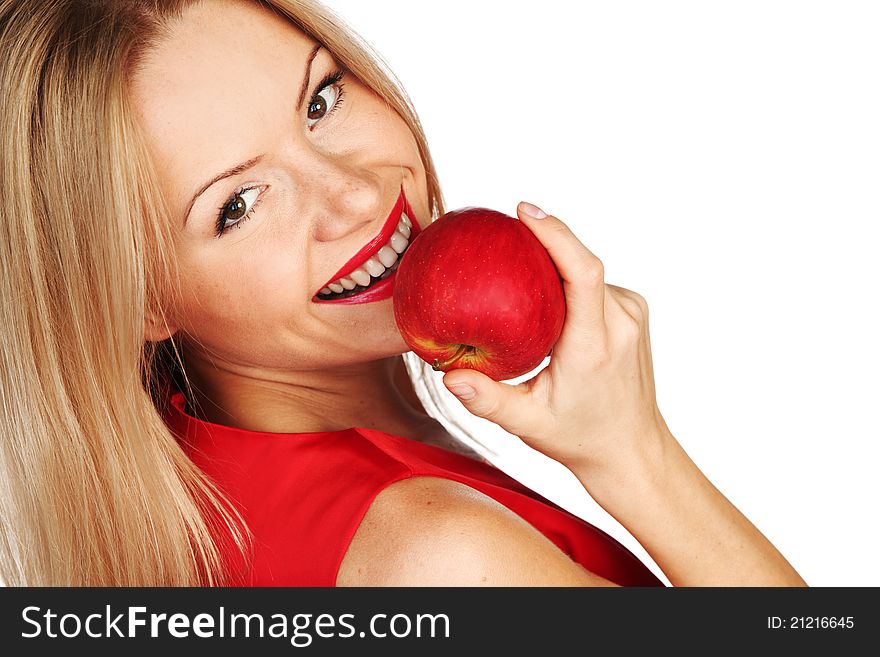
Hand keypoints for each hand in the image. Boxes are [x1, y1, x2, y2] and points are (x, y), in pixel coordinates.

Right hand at [442, 202, 671, 475]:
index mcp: (595, 344)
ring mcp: (631, 313)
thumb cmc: (579, 436)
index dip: (555, 234)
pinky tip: (536, 287)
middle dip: (541, 240)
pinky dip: (564, 277)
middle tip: (498, 234)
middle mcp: (620, 321)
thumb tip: (448, 376)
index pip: (583, 271)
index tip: (524, 211)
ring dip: (551, 263)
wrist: (631, 448)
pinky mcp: (632, 310)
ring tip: (512, 264)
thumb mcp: (529, 425)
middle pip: (580, 261)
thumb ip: (488, 401)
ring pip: (585, 269)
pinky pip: (593, 280)